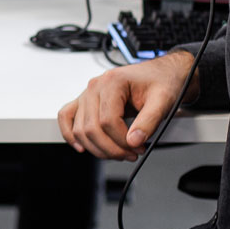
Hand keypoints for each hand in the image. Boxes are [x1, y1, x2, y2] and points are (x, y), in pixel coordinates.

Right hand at [57, 51, 198, 161]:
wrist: (161, 74)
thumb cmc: (161, 82)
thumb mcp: (163, 100)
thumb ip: (149, 121)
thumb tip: (133, 141)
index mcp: (112, 82)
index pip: (107, 121)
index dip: (121, 140)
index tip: (137, 148)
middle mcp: (95, 87)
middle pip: (91, 128)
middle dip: (111, 148)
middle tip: (131, 154)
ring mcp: (87, 94)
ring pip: (80, 129)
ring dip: (97, 148)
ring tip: (118, 153)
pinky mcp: (85, 101)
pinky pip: (66, 117)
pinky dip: (70, 134)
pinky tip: (81, 147)